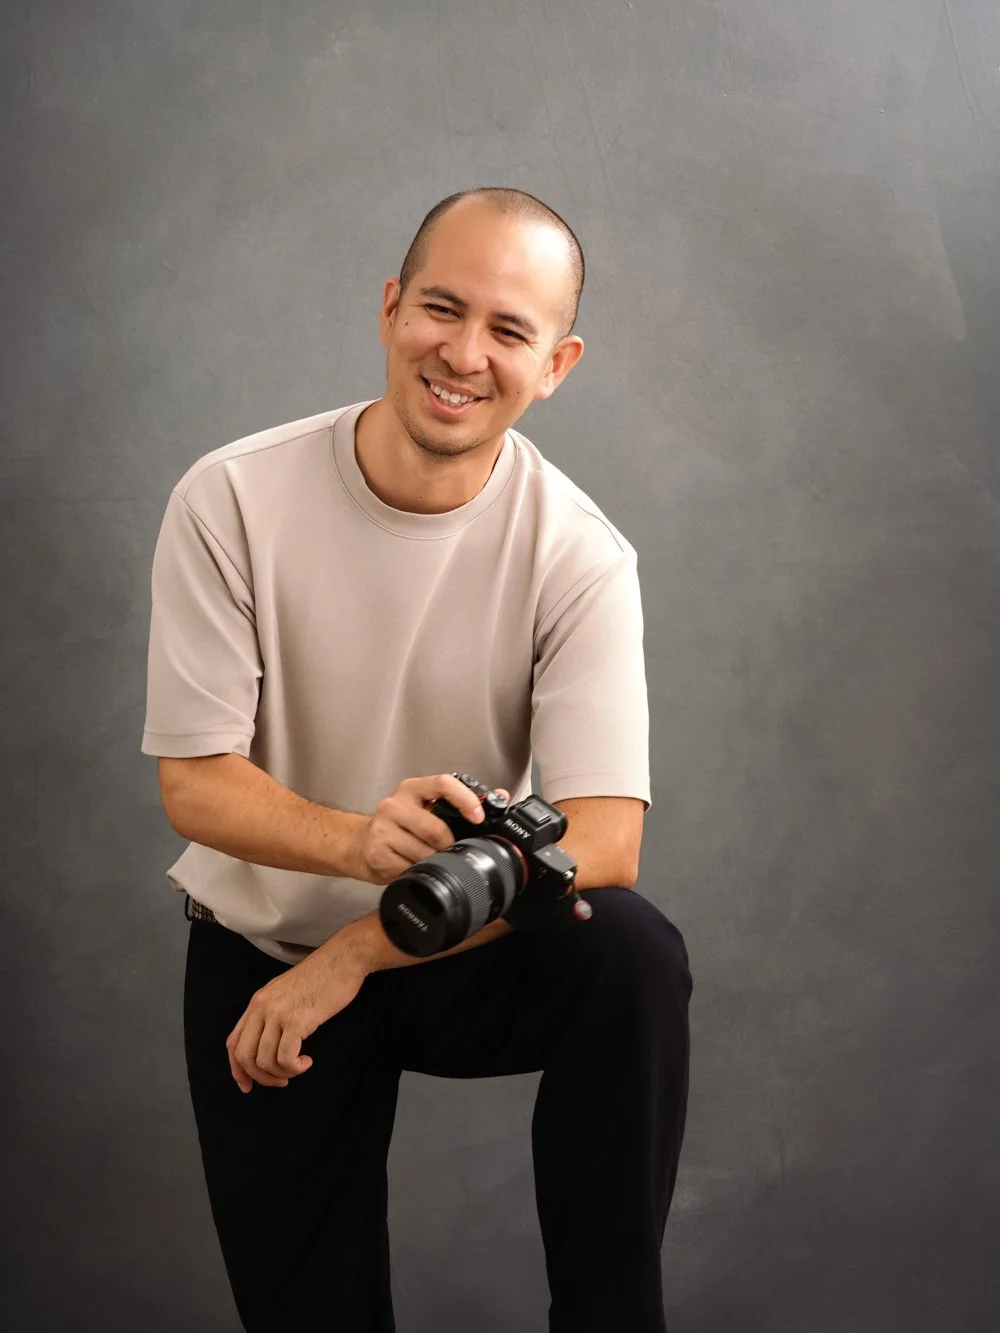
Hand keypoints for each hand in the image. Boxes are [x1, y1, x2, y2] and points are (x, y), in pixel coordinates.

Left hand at [226, 939, 367, 1092]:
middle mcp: (262, 1007)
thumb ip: (273, 1014)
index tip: (248, 1085)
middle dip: (260, 1077)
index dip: (237, 1069)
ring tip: (297, 1068)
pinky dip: (294, 1068)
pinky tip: (306, 1062)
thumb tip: (269, 1045)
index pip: (233, 1042)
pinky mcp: (296, 1020)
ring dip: (281, 1074)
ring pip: (264, 1060)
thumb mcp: (286, 992)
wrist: (343, 959)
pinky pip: (285, 1058)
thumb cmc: (322, 976)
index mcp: (258, 1002)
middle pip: (244, 1056)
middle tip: (280, 1081)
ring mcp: (278, 1013)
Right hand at [350, 773, 507, 885]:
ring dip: (433, 861)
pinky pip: (409, 868)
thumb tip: (501, 795)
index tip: (478, 817)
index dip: (465, 799)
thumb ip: (462, 802)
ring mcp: (382, 828)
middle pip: (436, 828)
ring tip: (427, 859)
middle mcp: (395, 804)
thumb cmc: (401, 826)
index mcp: (412, 789)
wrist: (361, 845)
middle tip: (449, 850)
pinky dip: (416, 871)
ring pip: (424, 852)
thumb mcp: (427, 808)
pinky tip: (410, 866)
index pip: (442, 783)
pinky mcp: (376, 852)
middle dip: (448, 845)